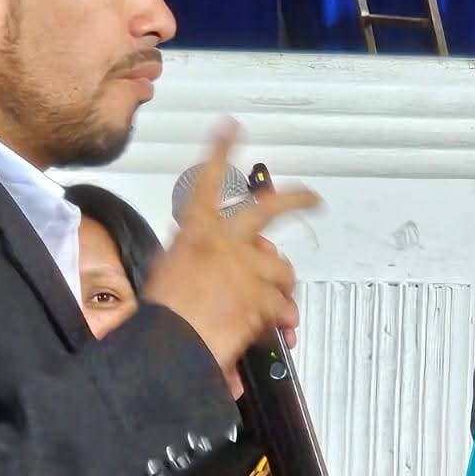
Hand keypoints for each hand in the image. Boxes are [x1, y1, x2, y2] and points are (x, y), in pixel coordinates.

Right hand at [144, 123, 318, 373]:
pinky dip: (280, 317)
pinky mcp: (261, 296)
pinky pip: (282, 304)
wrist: (168, 346)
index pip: (205, 182)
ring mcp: (245, 268)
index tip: (230, 129)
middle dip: (294, 199)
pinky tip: (275, 326)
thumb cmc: (163, 316)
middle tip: (311, 197)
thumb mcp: (167, 273)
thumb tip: (202, 255)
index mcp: (194, 233)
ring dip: (282, 288)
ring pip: (281, 270)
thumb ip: (193, 257)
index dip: (220, 152)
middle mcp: (223, 243)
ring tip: (278, 306)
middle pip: (267, 209)